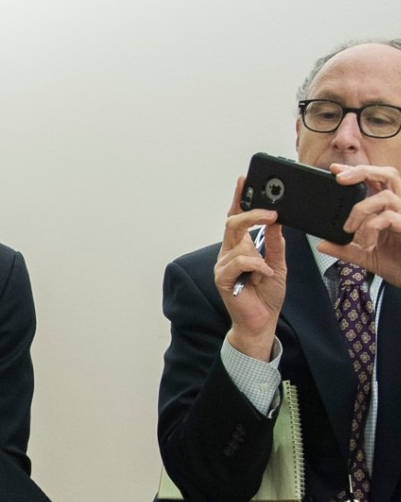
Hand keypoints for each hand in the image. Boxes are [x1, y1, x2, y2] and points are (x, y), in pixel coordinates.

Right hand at [214, 177, 285, 360]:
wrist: (262, 321)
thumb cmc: (266, 295)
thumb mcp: (279, 264)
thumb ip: (275, 243)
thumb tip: (276, 221)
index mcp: (239, 246)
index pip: (236, 217)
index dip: (239, 197)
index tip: (244, 179)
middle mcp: (227, 252)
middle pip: (232, 223)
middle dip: (252, 214)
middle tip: (272, 212)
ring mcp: (223, 265)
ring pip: (238, 244)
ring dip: (259, 255)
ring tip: (269, 269)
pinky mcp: (222, 279)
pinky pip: (238, 262)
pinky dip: (256, 267)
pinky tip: (264, 276)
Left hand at [318, 163, 400, 285]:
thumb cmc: (396, 263)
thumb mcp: (364, 256)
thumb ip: (344, 249)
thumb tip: (322, 244)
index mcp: (388, 208)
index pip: (375, 180)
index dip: (356, 171)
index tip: (334, 170)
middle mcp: (399, 207)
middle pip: (388, 174)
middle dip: (363, 171)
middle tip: (340, 179)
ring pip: (385, 196)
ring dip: (361, 209)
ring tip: (349, 229)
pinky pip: (389, 218)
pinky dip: (372, 227)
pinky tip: (365, 242)